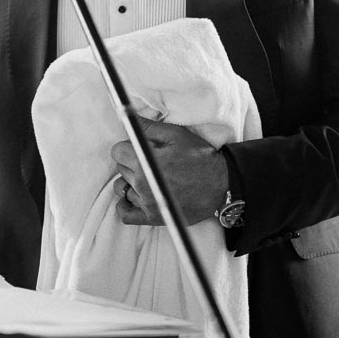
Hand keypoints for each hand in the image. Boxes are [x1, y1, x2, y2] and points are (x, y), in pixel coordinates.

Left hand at [110, 118, 226, 225]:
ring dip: (130, 182)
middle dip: (131, 162)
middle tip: (150, 161)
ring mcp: (146, 203)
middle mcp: (142, 184)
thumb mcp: (176, 135)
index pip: (117, 151)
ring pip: (122, 188)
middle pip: (120, 168)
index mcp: (144, 162)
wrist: (221, 185)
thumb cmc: (200, 158)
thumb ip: (149, 128)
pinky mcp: (152, 218)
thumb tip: (128, 119)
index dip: (128, 146)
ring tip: (148, 178)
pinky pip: (125, 214)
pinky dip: (126, 205)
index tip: (139, 148)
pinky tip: (137, 196)